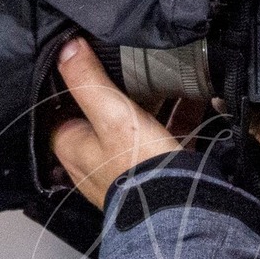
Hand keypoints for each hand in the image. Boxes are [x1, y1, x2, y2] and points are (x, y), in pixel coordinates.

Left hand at [50, 38, 182, 206]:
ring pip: (135, 124)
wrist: (177, 212)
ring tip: (166, 72)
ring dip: (152, 101)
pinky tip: (197, 97)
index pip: (62, 106)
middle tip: (131, 60)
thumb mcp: (112, 114)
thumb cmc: (138, 166)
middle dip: (117, 89)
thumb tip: (66, 46)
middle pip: (100, 114)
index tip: (89, 57)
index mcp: (72, 146)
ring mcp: (124, 167)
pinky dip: (179, 116)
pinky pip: (165, 136)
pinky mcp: (155, 171)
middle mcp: (93, 160)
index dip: (74, 82)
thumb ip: (87, 80)